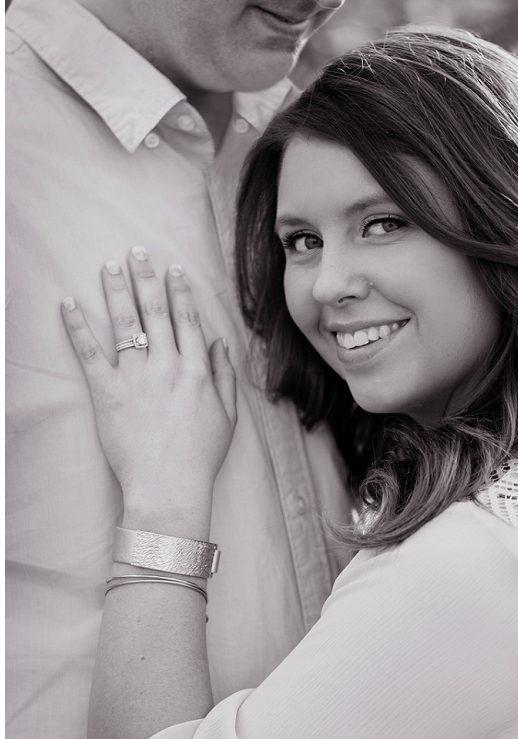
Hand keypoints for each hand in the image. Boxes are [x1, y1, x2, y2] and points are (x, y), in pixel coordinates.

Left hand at [61, 249, 236, 534]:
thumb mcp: (228, 416)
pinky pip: (89, 353)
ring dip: (116, 291)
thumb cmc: (200, 455)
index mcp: (197, 371)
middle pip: (155, 313)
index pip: (187, 321)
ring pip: (125, 324)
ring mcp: (135, 378)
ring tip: (109, 266)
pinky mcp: (107, 392)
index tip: (173, 270)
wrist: (169, 486)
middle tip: (138, 252)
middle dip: (147, 279)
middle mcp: (166, 367)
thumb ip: (225, 376)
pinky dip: (76, 327)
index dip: (180, 292)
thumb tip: (217, 342)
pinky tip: (67, 304)